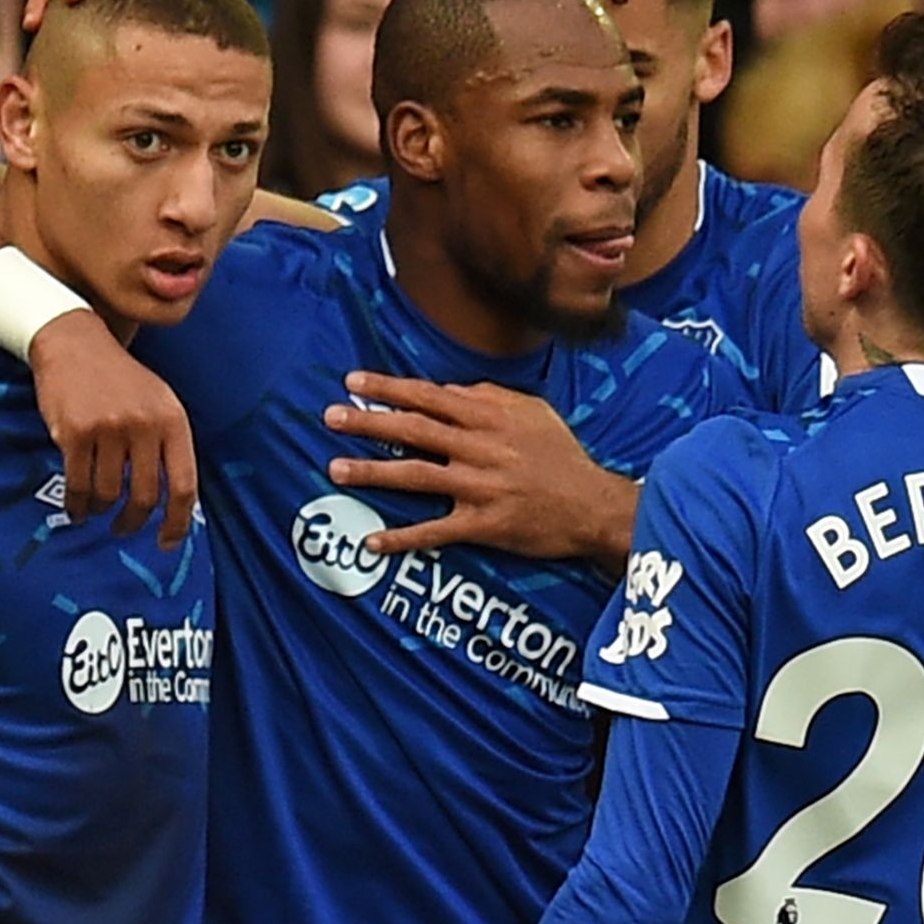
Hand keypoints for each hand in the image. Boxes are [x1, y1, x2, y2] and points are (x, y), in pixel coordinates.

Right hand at [28, 311, 198, 548]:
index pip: (183, 485)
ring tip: (95, 510)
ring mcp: (109, 428)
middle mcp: (145, 425)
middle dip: (132, 522)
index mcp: (173, 420)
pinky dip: (76, 505)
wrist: (75, 344)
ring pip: (107, 494)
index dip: (178, 522)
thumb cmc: (120, 380)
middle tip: (123, 528)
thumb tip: (174, 503)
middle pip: (144, 497)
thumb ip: (168, 445)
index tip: (167, 542)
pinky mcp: (75, 433)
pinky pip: (77, 485)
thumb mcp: (159, 403)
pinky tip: (76, 508)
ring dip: (100, 511)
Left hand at [324, 372, 639, 572]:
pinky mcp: (484, 525)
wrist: (593, 506)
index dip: (388, 388)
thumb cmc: (561, 456)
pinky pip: (435, 531)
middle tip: (330, 417)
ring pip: (417, 476)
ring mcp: (481, 487)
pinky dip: (401, 538)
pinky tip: (371, 542)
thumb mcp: (533, 411)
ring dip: (373, 472)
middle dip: (369, 422)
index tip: (352, 382)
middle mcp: (481, 447)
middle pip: (415, 430)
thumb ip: (489, 396)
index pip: (429, 395)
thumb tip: (448, 388)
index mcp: (491, 416)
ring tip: (335, 469)